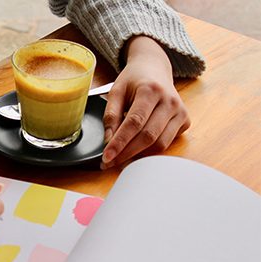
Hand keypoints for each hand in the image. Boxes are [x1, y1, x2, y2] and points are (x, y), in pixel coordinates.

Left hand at [101, 35, 190, 169]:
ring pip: (160, 144)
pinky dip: (150, 151)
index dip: (120, 142)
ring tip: (120, 159)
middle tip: (109, 163)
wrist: (155, 68)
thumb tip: (108, 140)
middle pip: (148, 136)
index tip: (107, 156)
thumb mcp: (116, 91)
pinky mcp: (185, 121)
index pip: (134, 122)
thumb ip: (111, 115)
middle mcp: (169, 101)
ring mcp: (180, 112)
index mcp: (150, 90)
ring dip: (138, 156)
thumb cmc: (134, 80)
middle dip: (126, 153)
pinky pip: (167, 143)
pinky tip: (136, 151)